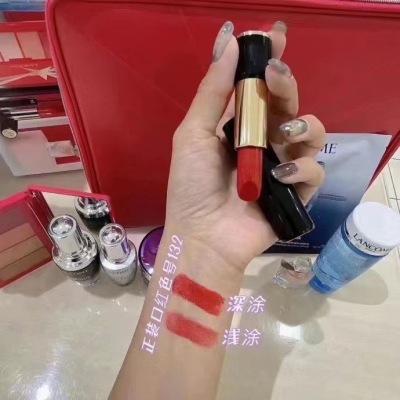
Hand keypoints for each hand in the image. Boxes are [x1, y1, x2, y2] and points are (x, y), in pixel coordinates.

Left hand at [166, 21, 324, 270]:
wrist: (203, 236)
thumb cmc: (192, 185)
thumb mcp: (193, 134)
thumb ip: (213, 91)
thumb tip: (228, 40)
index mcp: (236, 125)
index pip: (258, 86)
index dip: (268, 60)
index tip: (274, 36)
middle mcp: (262, 140)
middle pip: (286, 103)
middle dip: (285, 84)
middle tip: (276, 75)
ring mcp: (281, 165)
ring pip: (311, 132)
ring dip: (302, 126)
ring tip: (282, 135)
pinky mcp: (296, 191)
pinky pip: (314, 170)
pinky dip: (302, 169)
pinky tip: (279, 176)